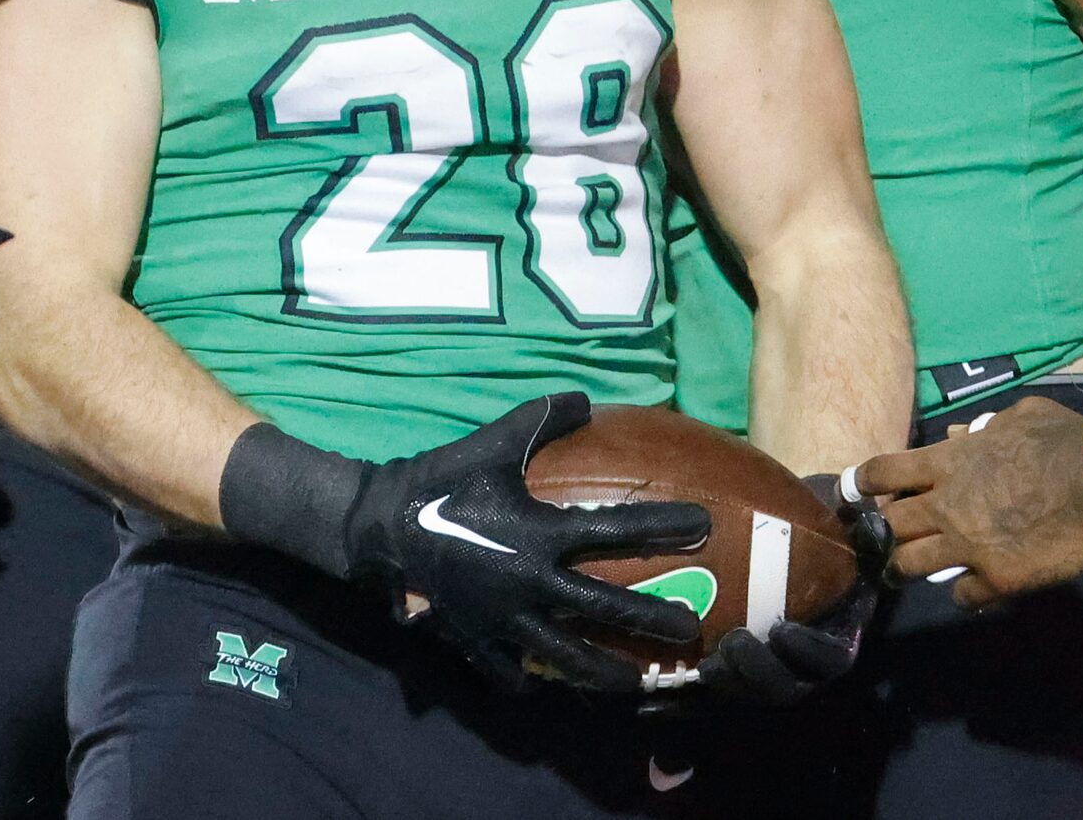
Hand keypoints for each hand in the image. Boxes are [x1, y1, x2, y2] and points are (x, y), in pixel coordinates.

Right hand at [345, 392, 712, 692]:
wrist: (380, 524)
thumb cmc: (441, 479)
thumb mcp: (493, 442)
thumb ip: (541, 419)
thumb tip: (585, 398)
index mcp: (540, 533)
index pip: (616, 529)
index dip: (663, 525)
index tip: (702, 525)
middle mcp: (532, 583)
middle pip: (605, 609)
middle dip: (652, 622)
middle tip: (690, 631)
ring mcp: (505, 619)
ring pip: (567, 656)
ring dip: (605, 671)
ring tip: (637, 683)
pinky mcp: (477, 639)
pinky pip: (509, 670)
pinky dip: (527, 678)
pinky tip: (541, 684)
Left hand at [696, 472, 893, 703]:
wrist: (792, 539)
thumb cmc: (822, 536)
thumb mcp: (848, 531)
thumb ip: (866, 535)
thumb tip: (874, 523)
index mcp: (837, 634)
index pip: (832, 659)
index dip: (810, 652)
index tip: (783, 630)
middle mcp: (806, 660)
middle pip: (789, 685)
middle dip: (761, 672)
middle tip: (733, 642)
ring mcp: (772, 666)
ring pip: (755, 690)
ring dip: (732, 679)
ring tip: (708, 657)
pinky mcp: (740, 666)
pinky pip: (724, 686)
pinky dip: (704, 682)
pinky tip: (681, 670)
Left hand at [859, 397, 1082, 608]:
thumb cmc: (1066, 442)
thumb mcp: (1019, 417)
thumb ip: (982, 428)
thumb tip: (956, 433)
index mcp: (948, 462)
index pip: (882, 473)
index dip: (862, 484)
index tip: (853, 493)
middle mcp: (947, 506)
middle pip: (890, 526)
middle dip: (887, 531)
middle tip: (893, 536)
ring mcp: (968, 546)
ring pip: (910, 566)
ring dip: (908, 568)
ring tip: (910, 571)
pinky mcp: (996, 579)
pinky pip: (962, 595)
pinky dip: (964, 592)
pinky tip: (974, 588)